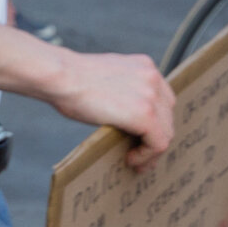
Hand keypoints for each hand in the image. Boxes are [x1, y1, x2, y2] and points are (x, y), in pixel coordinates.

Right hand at [44, 49, 175, 170]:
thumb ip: (124, 88)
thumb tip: (125, 111)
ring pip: (166, 132)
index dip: (155, 122)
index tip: (143, 135)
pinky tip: (131, 159)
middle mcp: (153, 78)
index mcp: (144, 66)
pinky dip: (146, 156)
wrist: (60, 76)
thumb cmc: (70, 78)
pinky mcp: (146, 115)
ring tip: (135, 160)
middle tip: (140, 153)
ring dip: (151, 150)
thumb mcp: (107, 76)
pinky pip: (158, 144)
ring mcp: (151, 96)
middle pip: (167, 117)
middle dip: (156, 137)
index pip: (162, 99)